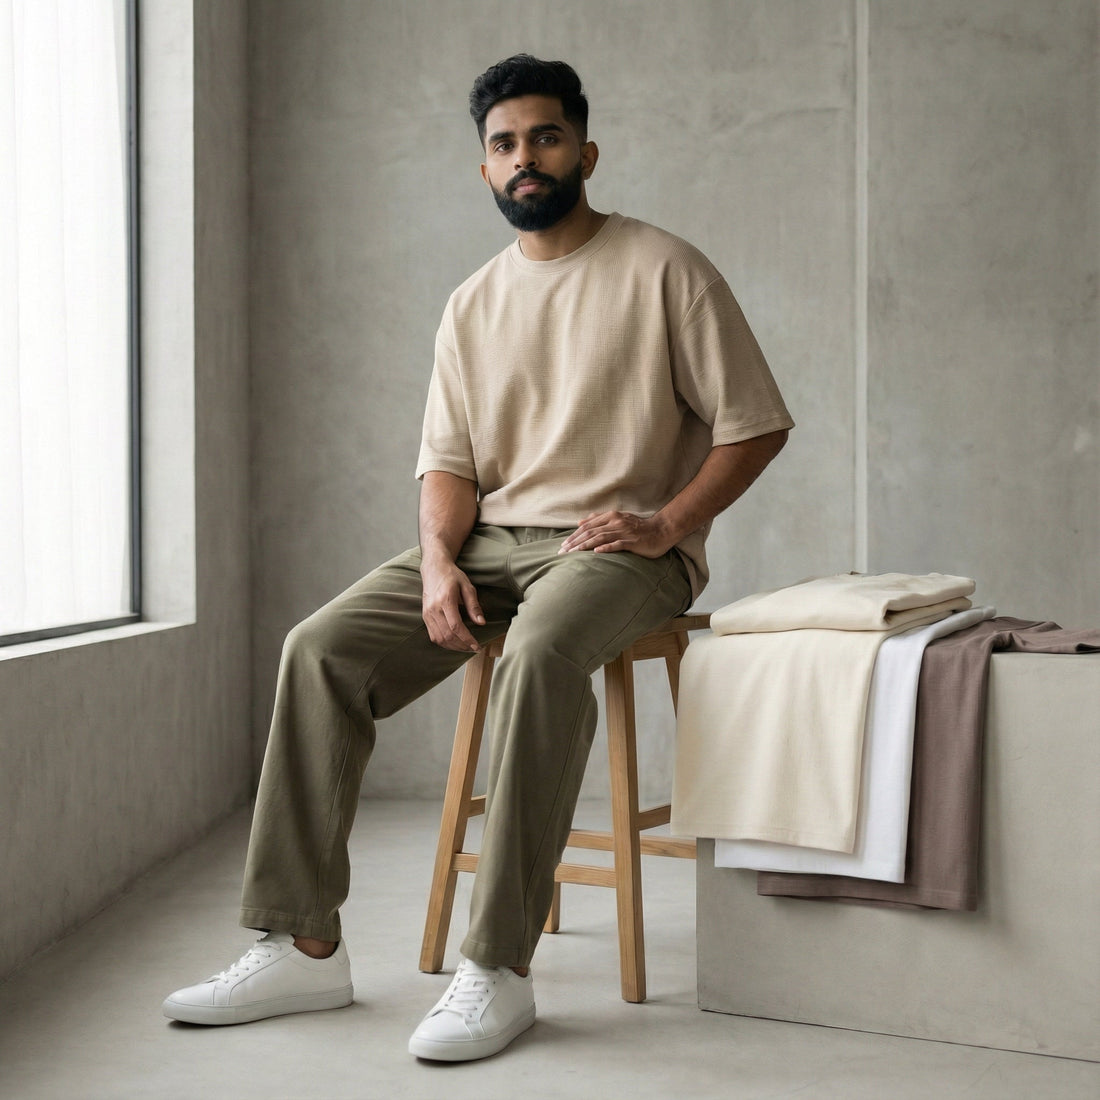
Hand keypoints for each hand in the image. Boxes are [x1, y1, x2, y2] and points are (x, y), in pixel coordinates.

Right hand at [421, 558, 484, 651]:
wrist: (433, 569)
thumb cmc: (452, 575)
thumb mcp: (467, 586)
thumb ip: (474, 605)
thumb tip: (481, 623)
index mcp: (445, 600)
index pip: (456, 626)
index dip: (467, 639)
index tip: (477, 646)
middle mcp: (433, 609)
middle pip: (447, 635)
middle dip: (462, 646)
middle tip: (475, 648)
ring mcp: (427, 614)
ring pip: (440, 639)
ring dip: (454, 647)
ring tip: (466, 647)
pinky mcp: (425, 617)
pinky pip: (433, 636)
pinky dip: (445, 643)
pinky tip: (455, 643)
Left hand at [558, 511, 674, 557]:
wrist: (662, 530)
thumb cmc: (639, 527)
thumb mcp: (618, 519)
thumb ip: (599, 520)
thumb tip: (580, 522)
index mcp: (611, 516)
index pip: (587, 526)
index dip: (574, 536)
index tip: (563, 545)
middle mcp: (616, 522)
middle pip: (591, 532)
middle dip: (575, 542)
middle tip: (562, 552)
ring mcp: (624, 532)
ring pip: (600, 538)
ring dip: (585, 546)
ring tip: (573, 553)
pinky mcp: (633, 542)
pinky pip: (617, 544)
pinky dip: (606, 548)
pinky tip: (596, 552)